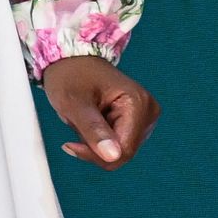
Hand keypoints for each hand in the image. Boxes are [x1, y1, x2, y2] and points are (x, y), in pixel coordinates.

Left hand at [41, 56, 157, 167]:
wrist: (71, 61)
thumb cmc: (70, 75)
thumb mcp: (73, 103)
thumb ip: (93, 130)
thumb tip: (113, 156)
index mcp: (138, 104)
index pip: (124, 151)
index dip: (95, 155)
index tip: (69, 145)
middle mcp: (148, 111)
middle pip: (123, 153)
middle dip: (94, 146)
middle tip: (77, 124)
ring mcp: (145, 117)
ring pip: (119, 151)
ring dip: (95, 142)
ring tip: (85, 119)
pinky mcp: (137, 122)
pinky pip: (117, 144)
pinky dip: (98, 138)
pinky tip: (92, 121)